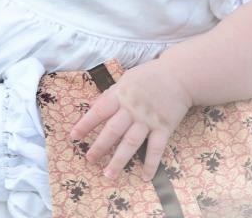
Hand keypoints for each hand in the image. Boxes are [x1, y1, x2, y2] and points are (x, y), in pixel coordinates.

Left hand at [70, 60, 191, 180]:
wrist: (179, 75)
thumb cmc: (149, 76)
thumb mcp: (126, 79)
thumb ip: (110, 94)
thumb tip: (91, 106)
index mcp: (121, 94)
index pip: (99, 111)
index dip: (85, 124)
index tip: (73, 137)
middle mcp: (133, 108)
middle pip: (113, 130)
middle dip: (100, 146)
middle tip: (89, 159)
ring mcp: (148, 119)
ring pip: (131, 142)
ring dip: (119, 160)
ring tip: (108, 175)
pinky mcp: (164, 128)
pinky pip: (156, 148)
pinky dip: (151, 164)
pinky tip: (145, 177)